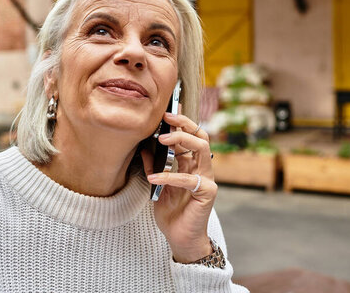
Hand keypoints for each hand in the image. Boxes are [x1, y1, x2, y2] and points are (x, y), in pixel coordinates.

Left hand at [142, 107, 216, 263]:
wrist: (180, 238)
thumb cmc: (171, 212)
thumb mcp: (156, 184)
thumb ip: (153, 165)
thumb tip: (143, 146)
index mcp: (191, 164)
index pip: (190, 136)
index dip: (180, 122)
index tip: (166, 111)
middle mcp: (202, 168)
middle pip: (200, 136)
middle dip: (184, 123)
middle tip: (166, 118)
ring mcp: (207, 179)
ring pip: (201, 149)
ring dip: (181, 141)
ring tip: (161, 140)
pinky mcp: (206, 193)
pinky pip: (189, 179)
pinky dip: (170, 177)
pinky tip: (154, 178)